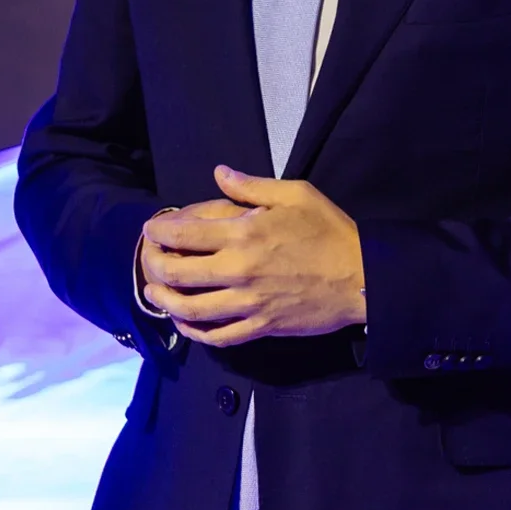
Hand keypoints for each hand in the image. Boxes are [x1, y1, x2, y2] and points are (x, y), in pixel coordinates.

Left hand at [140, 166, 367, 346]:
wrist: (362, 277)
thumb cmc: (330, 231)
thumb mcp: (296, 194)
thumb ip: (252, 186)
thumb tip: (219, 173)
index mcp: (244, 234)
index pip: (185, 234)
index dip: (160, 231)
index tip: (152, 229)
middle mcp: (239, 270)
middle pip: (178, 273)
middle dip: (154, 265)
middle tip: (148, 259)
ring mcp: (248, 303)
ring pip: (191, 309)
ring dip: (165, 301)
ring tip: (155, 292)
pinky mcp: (261, 327)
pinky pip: (218, 336)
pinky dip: (194, 332)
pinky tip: (184, 323)